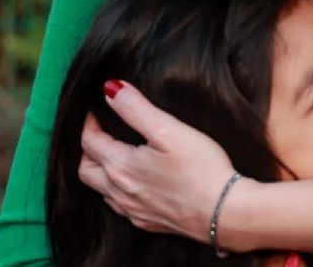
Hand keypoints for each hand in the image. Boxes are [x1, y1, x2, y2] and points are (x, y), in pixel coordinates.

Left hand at [78, 80, 237, 241]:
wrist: (226, 212)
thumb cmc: (201, 169)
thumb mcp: (168, 129)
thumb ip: (135, 108)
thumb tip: (110, 89)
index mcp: (121, 166)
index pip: (89, 142)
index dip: (89, 122)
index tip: (97, 109)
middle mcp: (121, 192)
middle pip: (86, 170)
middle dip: (88, 149)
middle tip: (101, 133)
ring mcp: (134, 211)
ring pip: (102, 191)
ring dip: (101, 171)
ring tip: (115, 156)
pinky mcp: (150, 223)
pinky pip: (121, 208)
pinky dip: (118, 192)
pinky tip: (134, 185)